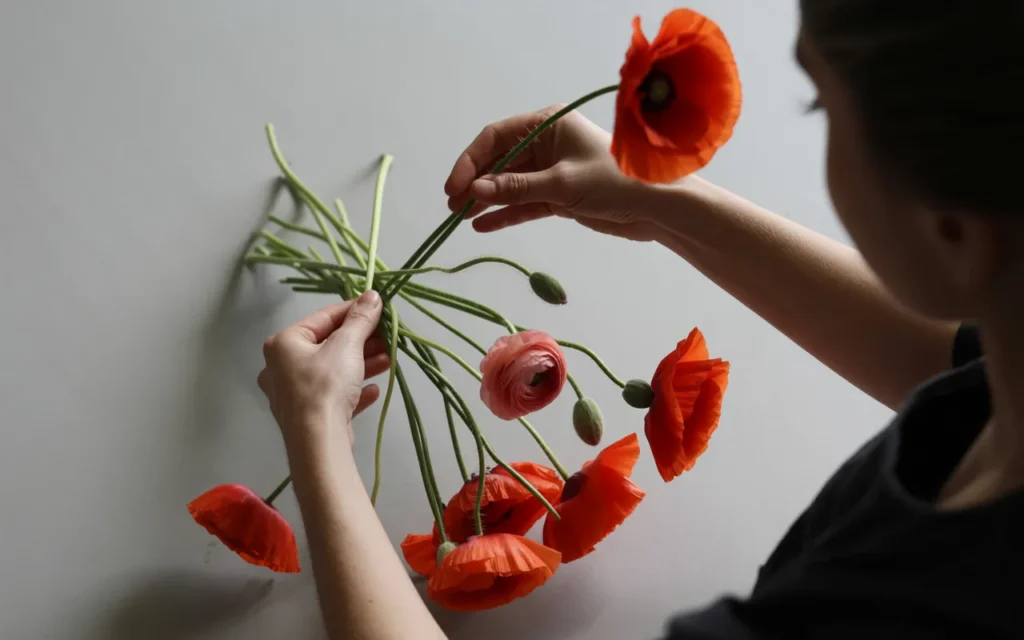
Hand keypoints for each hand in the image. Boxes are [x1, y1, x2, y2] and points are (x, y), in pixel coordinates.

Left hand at [258, 292, 389, 449]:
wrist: (318, 442)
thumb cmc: (326, 385)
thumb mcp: (347, 345)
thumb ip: (360, 319)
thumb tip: (372, 295)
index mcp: (283, 343)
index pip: (323, 318)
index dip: (353, 311)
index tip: (378, 308)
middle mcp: (280, 366)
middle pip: (328, 346)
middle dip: (361, 342)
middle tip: (387, 338)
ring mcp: (291, 394)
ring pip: (331, 371)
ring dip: (361, 365)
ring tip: (388, 361)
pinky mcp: (305, 416)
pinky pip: (331, 396)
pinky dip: (352, 390)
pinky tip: (373, 390)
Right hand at [445, 107, 661, 240]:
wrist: (655, 208)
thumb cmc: (614, 183)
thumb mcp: (561, 184)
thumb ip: (516, 188)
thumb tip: (475, 190)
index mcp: (548, 124)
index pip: (497, 137)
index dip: (471, 161)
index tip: (454, 186)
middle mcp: (546, 143)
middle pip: (500, 161)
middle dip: (476, 182)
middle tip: (453, 205)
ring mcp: (551, 170)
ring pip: (510, 183)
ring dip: (487, 199)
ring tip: (461, 216)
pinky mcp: (559, 195)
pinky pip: (524, 202)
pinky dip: (505, 213)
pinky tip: (483, 225)